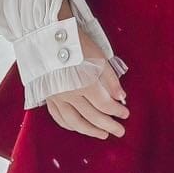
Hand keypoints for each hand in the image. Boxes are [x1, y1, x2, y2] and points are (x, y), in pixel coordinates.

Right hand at [45, 25, 129, 139]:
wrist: (48, 37)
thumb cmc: (77, 44)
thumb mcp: (99, 58)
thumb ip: (111, 80)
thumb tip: (121, 98)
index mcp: (84, 83)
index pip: (105, 105)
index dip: (117, 111)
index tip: (125, 114)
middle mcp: (70, 94)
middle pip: (92, 116)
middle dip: (108, 125)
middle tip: (120, 131)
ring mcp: (57, 97)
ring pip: (75, 121)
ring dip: (90, 130)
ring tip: (103, 134)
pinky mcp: (48, 97)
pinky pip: (59, 117)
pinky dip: (70, 125)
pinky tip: (79, 127)